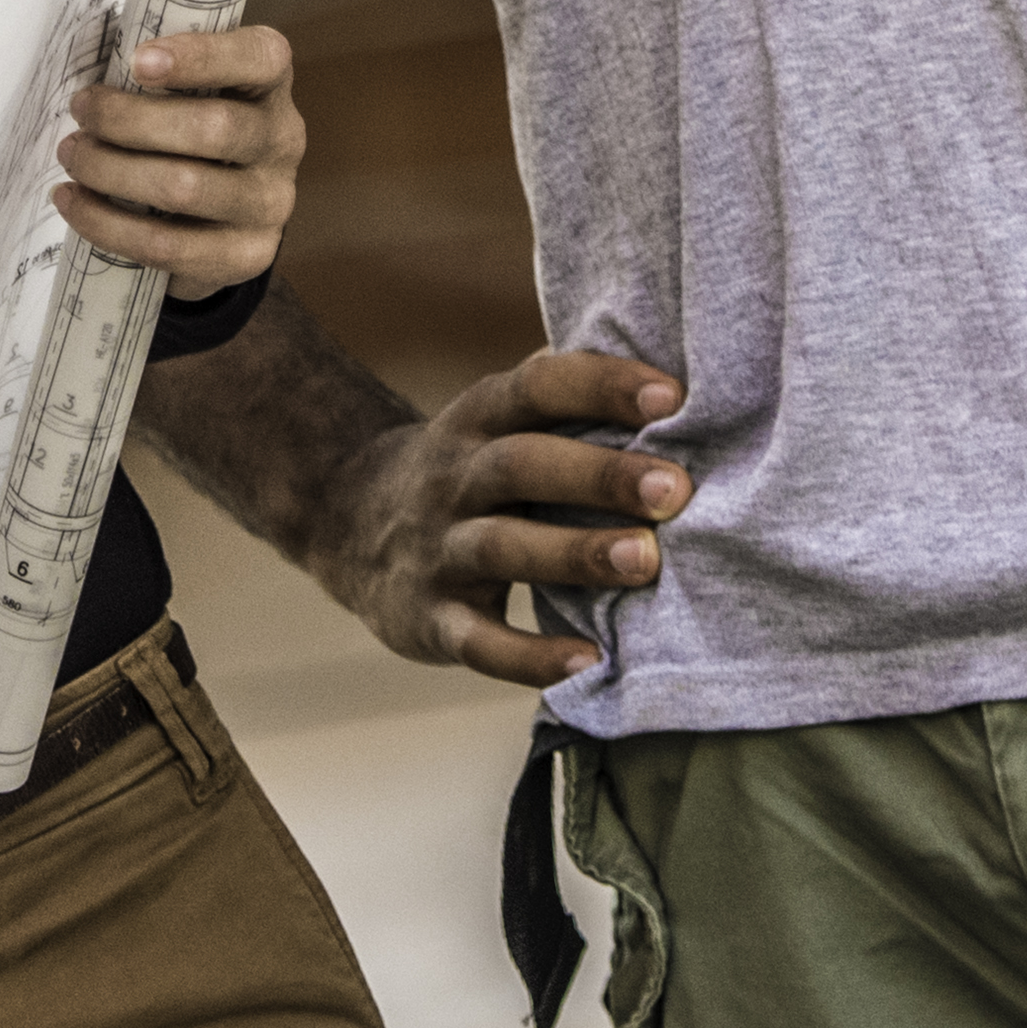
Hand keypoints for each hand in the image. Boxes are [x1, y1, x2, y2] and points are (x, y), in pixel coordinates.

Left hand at [55, 23, 300, 285]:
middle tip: (80, 110)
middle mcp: (283, 140)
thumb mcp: (188, 87)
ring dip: (111, 171)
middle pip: (213, 129)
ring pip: (185, 189)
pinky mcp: (247, 256)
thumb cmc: (187, 125)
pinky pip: (168, 245)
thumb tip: (81, 58)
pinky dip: (107, 224)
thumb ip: (156, 68)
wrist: (219, 213)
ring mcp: (271, 203)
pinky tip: (73, 203)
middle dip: (129, 120)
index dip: (200, 57)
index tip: (136, 60)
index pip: (256, 59)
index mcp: (270, 82)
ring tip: (72, 156)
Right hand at [305, 350, 688, 690]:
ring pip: (500, 545)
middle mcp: (453, 476)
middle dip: (599, 475)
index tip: (673, 396)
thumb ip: (565, 400)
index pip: (536, 387)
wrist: (349, 525)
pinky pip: (478, 640)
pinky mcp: (429, 617)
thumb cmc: (472, 470)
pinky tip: (589, 662)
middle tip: (676, 488)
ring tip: (647, 561)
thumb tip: (673, 365)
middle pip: (520, 464)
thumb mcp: (497, 423)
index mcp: (478, 420)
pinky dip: (531, 655)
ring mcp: (437, 548)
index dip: (600, 385)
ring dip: (575, 552)